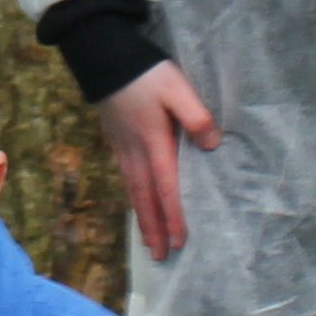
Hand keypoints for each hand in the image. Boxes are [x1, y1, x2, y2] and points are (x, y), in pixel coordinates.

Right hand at [98, 63, 218, 265]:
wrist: (104, 58)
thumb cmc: (145, 73)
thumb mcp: (177, 88)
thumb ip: (196, 116)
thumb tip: (211, 145)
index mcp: (155, 144)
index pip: (167, 189)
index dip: (173, 216)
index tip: (179, 241)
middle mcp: (136, 153)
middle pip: (146, 199)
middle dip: (154, 229)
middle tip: (161, 257)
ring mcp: (123, 149)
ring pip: (134, 192)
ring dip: (142, 219)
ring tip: (148, 242)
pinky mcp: (116, 142)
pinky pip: (126, 180)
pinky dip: (133, 199)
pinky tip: (137, 204)